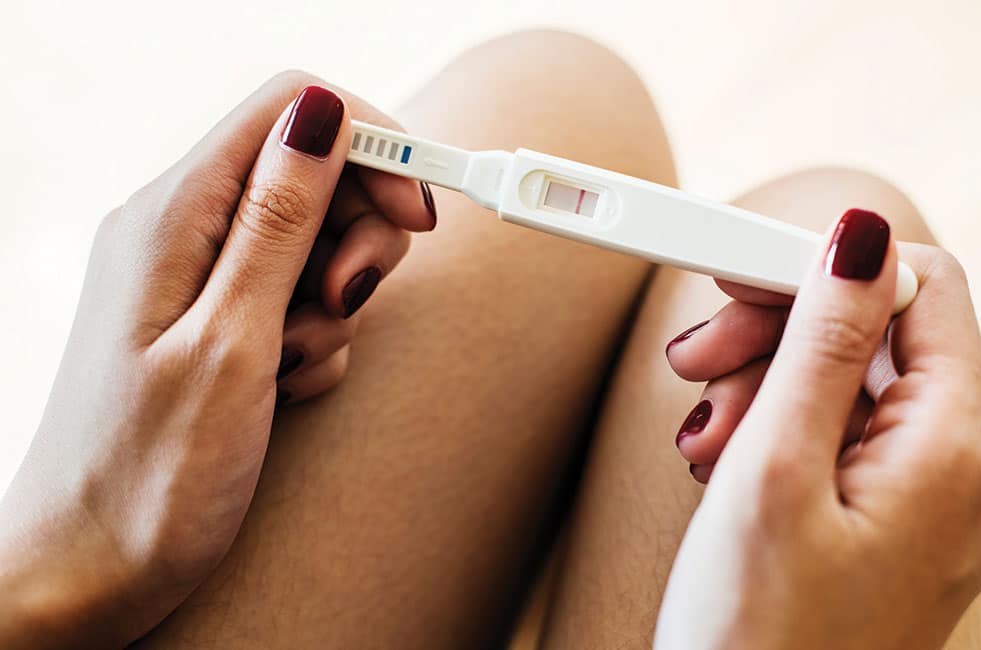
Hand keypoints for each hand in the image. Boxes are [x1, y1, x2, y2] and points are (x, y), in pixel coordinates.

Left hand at [0, 72, 434, 647]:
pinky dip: (316, 341)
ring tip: (292, 364)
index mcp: (172, 215)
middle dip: (358, 234)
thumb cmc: (144, 474)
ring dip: (334, 301)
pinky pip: (302, 302)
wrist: (90, 572)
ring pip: (317, 241)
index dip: (371, 143)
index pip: (289, 111)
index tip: (419, 211)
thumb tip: (322, 111)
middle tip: (343, 300)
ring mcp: (201, 280)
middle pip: (315, 174)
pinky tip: (282, 389)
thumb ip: (279, 221)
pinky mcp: (222, 325)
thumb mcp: (229, 341)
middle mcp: (184, 231)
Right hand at [657, 210, 980, 648]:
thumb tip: (862, 236)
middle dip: (777, 337)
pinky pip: (841, 450)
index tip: (737, 270)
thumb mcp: (775, 473)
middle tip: (696, 364)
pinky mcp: (888, 535)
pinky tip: (726, 472)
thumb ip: (823, 343)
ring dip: (764, 393)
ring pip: (848, 394)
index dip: (824, 266)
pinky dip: (777, 442)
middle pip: (876, 341)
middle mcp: (959, 476)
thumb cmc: (754, 642)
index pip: (919, 290)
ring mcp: (927, 510)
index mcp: (953, 451)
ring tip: (703, 444)